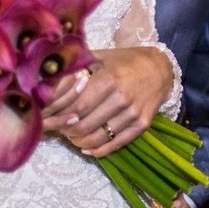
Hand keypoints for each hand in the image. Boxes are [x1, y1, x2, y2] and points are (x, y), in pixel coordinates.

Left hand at [42, 45, 173, 155]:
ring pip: (98, 138)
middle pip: (85, 125)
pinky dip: (98, 150)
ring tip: (70, 136)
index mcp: (109, 78)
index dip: (59, 116)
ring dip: (79, 141)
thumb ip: (77, 67)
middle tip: (56, 128)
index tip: (48, 119)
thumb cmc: (125, 61)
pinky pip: (116, 144)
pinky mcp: (142, 124)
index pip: (77, 106)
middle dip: (65, 130)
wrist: (160, 68)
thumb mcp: (101, 56)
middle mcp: (122, 98)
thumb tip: (48, 78)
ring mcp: (133, 113)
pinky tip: (86, 148)